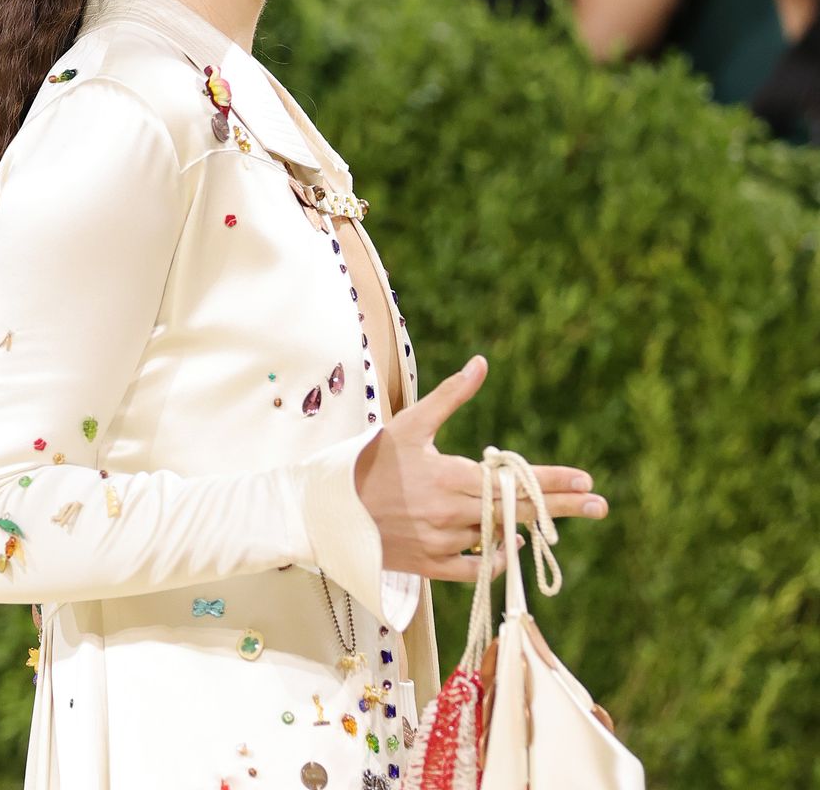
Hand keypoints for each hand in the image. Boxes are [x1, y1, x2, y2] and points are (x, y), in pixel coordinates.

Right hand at [354, 355, 608, 582]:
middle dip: (562, 506)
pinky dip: (497, 558)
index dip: (552, 481)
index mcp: (448, 475)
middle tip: (600, 503)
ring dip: (527, 526)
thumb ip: (452, 395)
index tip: (586, 479)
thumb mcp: (412, 423)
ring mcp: (441, 542)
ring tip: (554, 517)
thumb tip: (482, 362)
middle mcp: (449, 512)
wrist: (331, 509)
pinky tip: (513, 544)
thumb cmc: (373, 459)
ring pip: (499, 537)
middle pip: (517, 510)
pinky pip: (476, 568)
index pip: (512, 480)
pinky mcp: (430, 566)